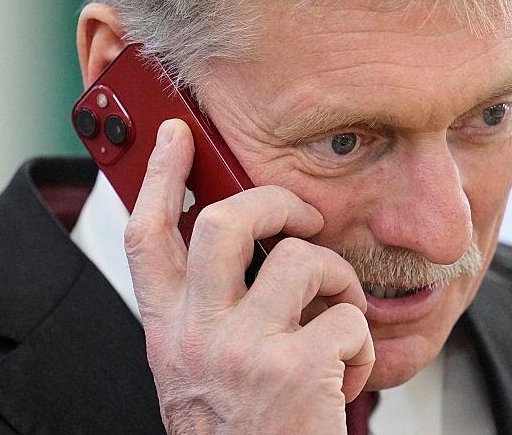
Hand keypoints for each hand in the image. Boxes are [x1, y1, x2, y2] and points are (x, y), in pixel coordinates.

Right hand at [124, 119, 374, 434]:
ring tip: (336, 321)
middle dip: (277, 202)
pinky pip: (348, 318)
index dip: (161, 177)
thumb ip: (205, 313)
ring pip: (304, 260)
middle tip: (303, 217)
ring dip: (338, 283)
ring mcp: (244, 350)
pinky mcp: (295, 369)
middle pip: (224, 223)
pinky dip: (363, 344)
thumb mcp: (199, 372)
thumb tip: (240, 249)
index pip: (148, 236)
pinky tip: (348, 376)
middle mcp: (197, 335)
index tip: (177, 136)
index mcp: (169, 332)